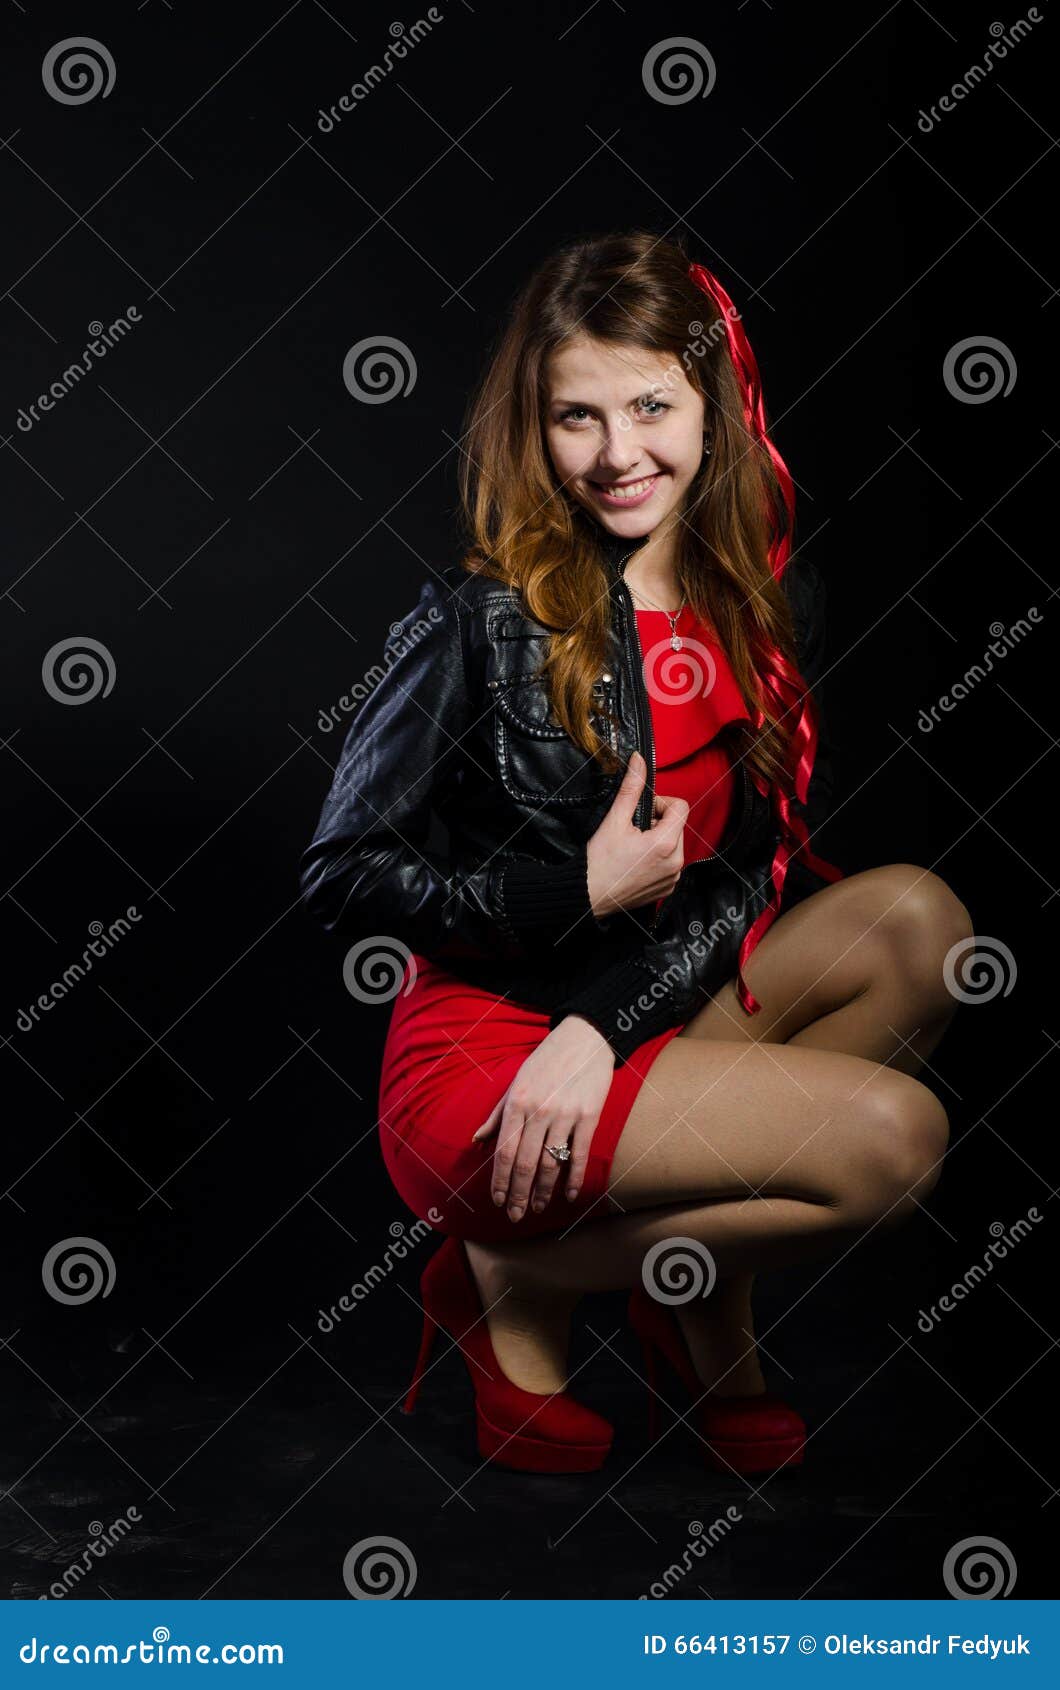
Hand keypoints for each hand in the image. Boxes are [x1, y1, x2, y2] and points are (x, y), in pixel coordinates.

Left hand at [470, 1016, 615, 1220]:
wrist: (584, 1039)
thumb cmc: (546, 1061)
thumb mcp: (515, 1082)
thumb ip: (497, 1114)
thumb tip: (477, 1140)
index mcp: (517, 1103)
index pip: (504, 1151)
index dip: (500, 1180)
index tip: (497, 1200)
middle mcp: (538, 1111)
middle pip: (525, 1164)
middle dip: (518, 1194)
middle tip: (515, 1215)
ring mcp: (565, 1115)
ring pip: (551, 1164)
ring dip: (543, 1191)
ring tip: (537, 1208)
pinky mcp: (588, 1117)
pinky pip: (580, 1155)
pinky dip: (574, 1179)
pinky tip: (570, 1196)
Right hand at [586, 750, 687, 918]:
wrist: (589, 895)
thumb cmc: (599, 862)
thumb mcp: (615, 820)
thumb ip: (631, 788)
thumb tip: (639, 761)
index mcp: (666, 843)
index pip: (681, 806)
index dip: (661, 803)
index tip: (642, 811)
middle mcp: (676, 862)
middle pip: (677, 825)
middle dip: (658, 822)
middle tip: (633, 831)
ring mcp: (673, 877)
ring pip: (674, 844)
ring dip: (658, 840)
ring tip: (633, 847)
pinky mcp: (668, 887)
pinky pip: (670, 863)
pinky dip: (657, 858)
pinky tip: (636, 862)